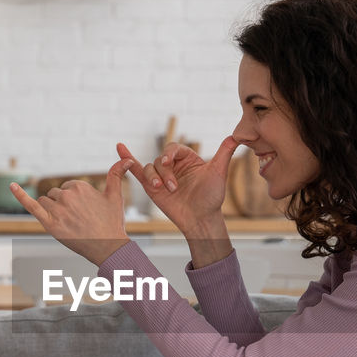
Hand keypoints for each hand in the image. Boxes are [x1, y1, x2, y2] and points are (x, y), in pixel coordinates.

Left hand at [10, 159, 134, 265]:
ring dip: (52, 209)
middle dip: (63, 205)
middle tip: (79, 220)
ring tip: (68, 223)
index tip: (84, 211)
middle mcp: (68, 196)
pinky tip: (12, 185)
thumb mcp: (115, 196)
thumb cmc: (112, 223)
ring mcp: (57, 210)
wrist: (109, 248)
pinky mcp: (49, 224)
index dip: (74, 200)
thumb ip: (116, 175)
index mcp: (81, 186)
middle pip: (55, 194)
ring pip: (45, 202)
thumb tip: (128, 159)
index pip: (67, 187)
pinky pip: (31, 206)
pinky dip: (20, 195)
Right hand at [120, 138, 241, 235]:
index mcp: (187, 159)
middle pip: (160, 159)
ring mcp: (161, 177)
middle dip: (165, 172)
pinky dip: (128, 159)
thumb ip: (224, 154)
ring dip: (154, 178)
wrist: (201, 219)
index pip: (174, 148)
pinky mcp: (151, 188)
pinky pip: (138, 171)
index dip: (169, 153)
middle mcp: (173, 166)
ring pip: (150, 168)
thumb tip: (237, 136)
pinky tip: (120, 148)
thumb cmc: (211, 198)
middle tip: (172, 187)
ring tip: (162, 190)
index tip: (169, 163)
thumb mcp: (218, 173)